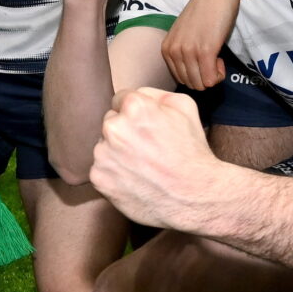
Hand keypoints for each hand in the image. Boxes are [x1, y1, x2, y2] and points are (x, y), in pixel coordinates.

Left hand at [91, 87, 229, 231]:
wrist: (194, 197)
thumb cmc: (192, 152)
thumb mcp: (185, 108)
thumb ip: (155, 94)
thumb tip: (137, 95)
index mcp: (133, 107)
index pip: (120, 100)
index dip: (135, 113)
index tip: (147, 127)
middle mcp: (113, 128)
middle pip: (111, 122)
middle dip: (125, 131)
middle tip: (147, 149)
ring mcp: (103, 154)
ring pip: (104, 146)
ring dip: (117, 153)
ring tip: (143, 166)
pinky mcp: (98, 178)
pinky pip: (100, 169)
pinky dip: (113, 174)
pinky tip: (135, 179)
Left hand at [161, 0, 237, 90]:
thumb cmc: (204, 10)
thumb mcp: (185, 35)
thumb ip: (183, 53)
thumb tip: (193, 75)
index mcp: (166, 49)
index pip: (180, 79)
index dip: (196, 73)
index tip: (204, 59)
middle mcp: (173, 52)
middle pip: (190, 84)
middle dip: (205, 77)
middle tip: (213, 59)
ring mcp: (188, 52)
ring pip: (200, 84)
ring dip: (212, 76)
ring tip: (216, 57)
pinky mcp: (205, 51)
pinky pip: (210, 79)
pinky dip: (219, 74)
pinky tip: (220, 58)